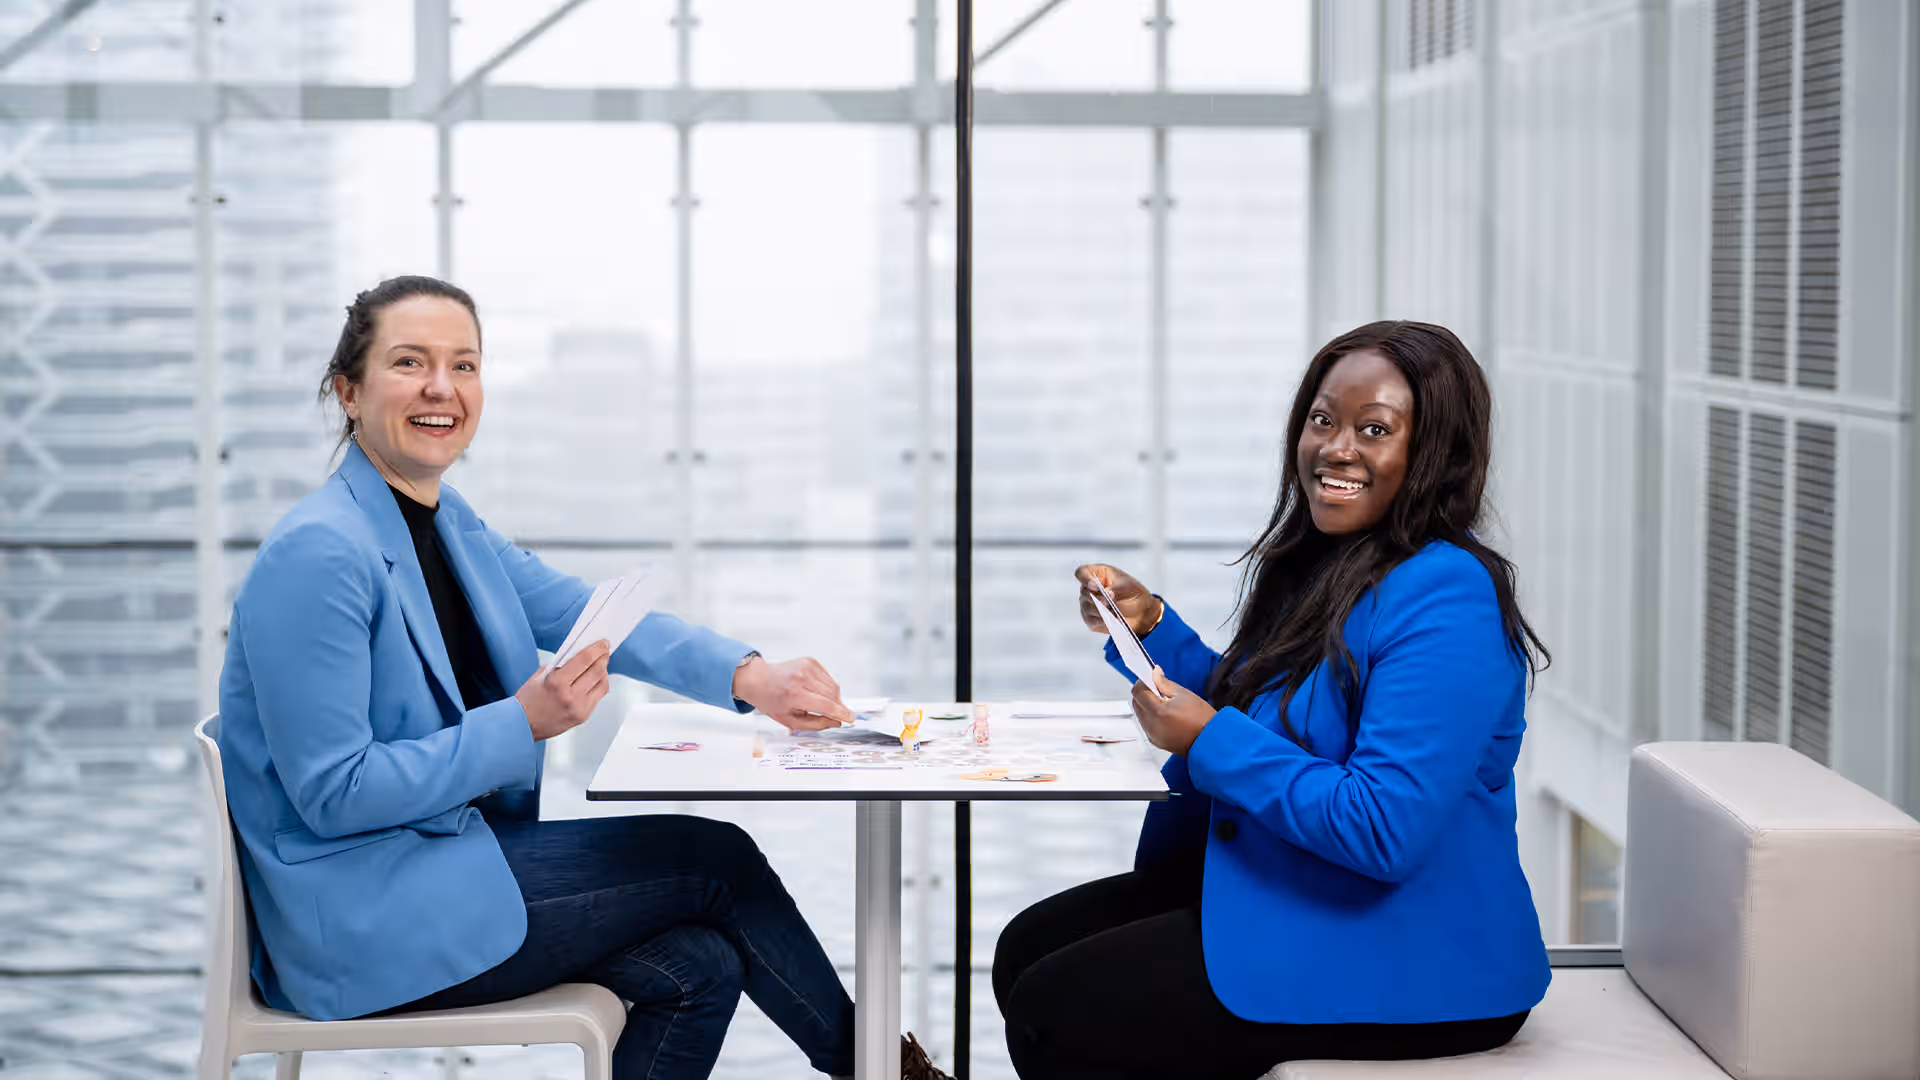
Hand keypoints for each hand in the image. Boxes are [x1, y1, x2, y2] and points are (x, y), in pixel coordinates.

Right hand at [516, 639, 611, 741]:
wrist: (523, 725)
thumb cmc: (528, 700)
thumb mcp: (540, 676)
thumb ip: (561, 665)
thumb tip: (580, 655)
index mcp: (557, 682)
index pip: (585, 659)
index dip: (597, 648)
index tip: (603, 642)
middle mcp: (570, 696)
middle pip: (597, 670)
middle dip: (603, 656)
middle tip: (605, 649)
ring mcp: (579, 708)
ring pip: (602, 683)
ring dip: (604, 670)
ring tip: (602, 663)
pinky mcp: (583, 716)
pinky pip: (599, 696)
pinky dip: (600, 684)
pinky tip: (597, 678)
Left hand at [732, 655, 853, 731]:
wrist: (759, 679)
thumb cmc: (771, 701)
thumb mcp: (790, 720)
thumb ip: (816, 723)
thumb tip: (836, 722)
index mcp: (794, 694)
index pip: (826, 705)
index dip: (841, 713)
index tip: (851, 718)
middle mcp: (801, 678)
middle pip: (833, 695)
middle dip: (838, 706)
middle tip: (835, 714)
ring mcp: (807, 666)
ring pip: (833, 686)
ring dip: (833, 697)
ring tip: (819, 702)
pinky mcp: (810, 661)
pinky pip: (828, 677)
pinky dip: (828, 687)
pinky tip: (816, 691)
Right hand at [1075, 563, 1163, 638]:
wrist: (1141, 611)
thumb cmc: (1132, 592)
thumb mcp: (1126, 585)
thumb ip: (1113, 587)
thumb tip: (1104, 593)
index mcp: (1097, 574)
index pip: (1081, 572)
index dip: (1085, 578)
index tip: (1095, 585)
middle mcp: (1089, 588)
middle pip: (1084, 592)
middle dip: (1098, 597)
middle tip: (1110, 600)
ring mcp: (1088, 604)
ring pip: (1087, 607)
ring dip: (1102, 610)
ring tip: (1116, 611)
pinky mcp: (1091, 618)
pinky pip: (1091, 620)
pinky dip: (1102, 620)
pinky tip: (1112, 618)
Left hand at [1131, 666, 1217, 755]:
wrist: (1210, 741)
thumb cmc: (1202, 719)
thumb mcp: (1184, 694)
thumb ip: (1164, 683)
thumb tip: (1154, 674)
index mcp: (1157, 712)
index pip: (1138, 692)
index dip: (1142, 682)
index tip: (1150, 679)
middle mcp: (1151, 725)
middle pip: (1136, 703)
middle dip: (1144, 694)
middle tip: (1159, 690)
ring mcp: (1152, 735)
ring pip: (1140, 714)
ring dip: (1147, 706)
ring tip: (1165, 705)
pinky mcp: (1156, 741)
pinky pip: (1146, 725)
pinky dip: (1151, 718)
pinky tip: (1166, 716)